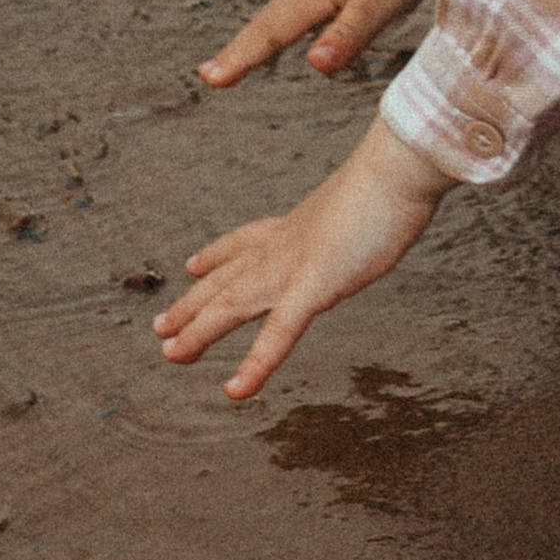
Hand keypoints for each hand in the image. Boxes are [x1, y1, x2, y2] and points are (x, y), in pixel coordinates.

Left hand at [157, 116, 448, 401]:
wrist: (398, 169)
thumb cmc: (394, 181)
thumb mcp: (369, 201)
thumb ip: (358, 216)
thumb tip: (371, 213)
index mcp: (296, 226)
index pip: (244, 242)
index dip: (215, 256)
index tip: (192, 265)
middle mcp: (283, 247)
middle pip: (226, 280)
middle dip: (191, 305)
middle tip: (161, 327)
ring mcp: (293, 268)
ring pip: (232, 305)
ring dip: (199, 332)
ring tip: (172, 355)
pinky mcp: (313, 287)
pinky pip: (278, 333)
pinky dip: (255, 365)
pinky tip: (236, 390)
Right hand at [200, 0, 487, 89]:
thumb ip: (350, 33)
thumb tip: (314, 66)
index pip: (271, 33)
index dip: (241, 58)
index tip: (208, 80)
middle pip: (268, 21)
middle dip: (239, 49)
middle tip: (208, 75)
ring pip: (286, 11)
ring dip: (261, 36)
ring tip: (241, 56)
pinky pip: (307, 5)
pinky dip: (291, 22)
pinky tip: (301, 26)